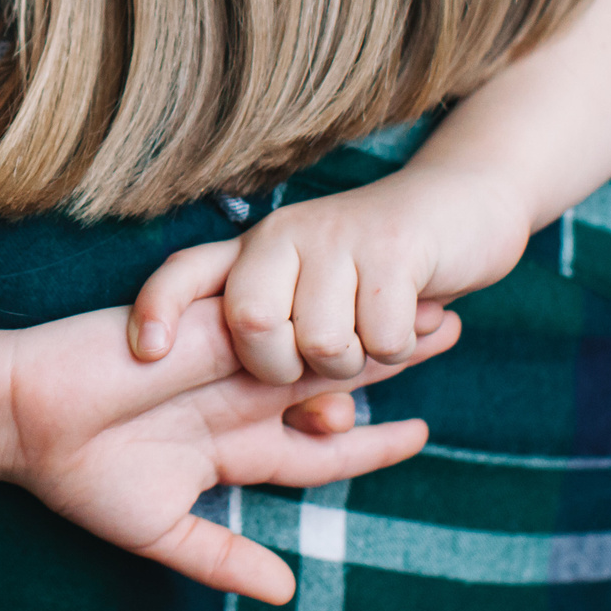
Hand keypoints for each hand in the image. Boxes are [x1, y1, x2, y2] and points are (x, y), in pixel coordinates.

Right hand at [0, 299, 458, 603]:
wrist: (18, 415)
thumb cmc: (78, 473)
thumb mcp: (161, 528)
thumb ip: (222, 557)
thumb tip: (287, 593)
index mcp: (233, 444)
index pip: (320, 446)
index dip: (372, 444)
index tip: (421, 433)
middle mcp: (237, 395)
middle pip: (334, 376)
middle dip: (393, 359)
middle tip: (452, 330)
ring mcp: (222, 355)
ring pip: (315, 336)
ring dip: (370, 320)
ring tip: (429, 300)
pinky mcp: (200, 319)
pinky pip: (270, 309)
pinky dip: (313, 301)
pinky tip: (359, 286)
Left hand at [129, 166, 529, 382]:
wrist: (463, 205)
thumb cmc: (378, 270)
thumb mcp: (311, 290)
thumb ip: (274, 331)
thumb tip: (245, 405)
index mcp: (254, 249)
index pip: (182, 273)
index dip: (156, 311)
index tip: (146, 354)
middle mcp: (285, 235)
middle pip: (253, 324)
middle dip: (286, 367)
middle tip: (323, 355)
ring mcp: (338, 237)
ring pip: (323, 343)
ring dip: (356, 361)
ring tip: (375, 329)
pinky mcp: (395, 248)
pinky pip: (383, 338)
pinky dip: (400, 346)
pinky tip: (415, 315)